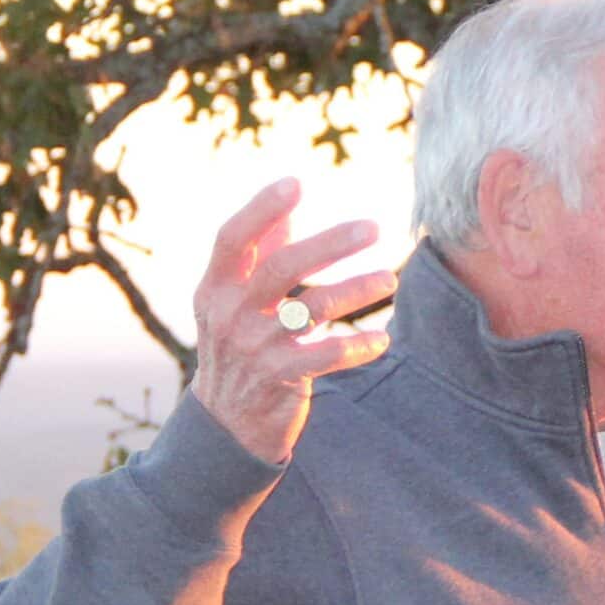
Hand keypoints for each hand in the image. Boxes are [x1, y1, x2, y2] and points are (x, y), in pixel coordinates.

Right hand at [190, 178, 399, 464]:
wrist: (227, 421)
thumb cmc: (238, 345)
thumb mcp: (234, 301)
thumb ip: (260, 256)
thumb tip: (286, 208)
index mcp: (215, 287)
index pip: (233, 239)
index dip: (261, 209)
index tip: (296, 183)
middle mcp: (230, 314)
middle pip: (281, 268)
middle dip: (330, 244)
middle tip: (374, 227)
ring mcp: (254, 348)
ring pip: (311, 311)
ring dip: (355, 291)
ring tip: (389, 279)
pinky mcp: (280, 378)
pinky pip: (327, 357)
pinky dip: (358, 347)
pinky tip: (382, 339)